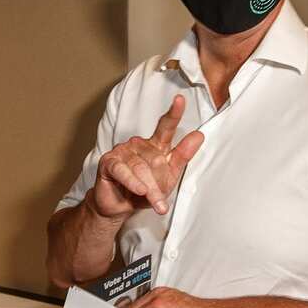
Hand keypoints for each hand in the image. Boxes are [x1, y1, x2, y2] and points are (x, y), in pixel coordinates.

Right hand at [90, 95, 203, 218]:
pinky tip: (139, 190)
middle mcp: (139, 144)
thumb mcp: (169, 176)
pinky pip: (123, 171)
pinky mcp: (108, 161)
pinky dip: (132, 182)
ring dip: (149, 188)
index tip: (180, 100)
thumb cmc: (144, 190)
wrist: (119, 207)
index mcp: (155, 145)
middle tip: (160, 199)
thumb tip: (199, 136)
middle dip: (159, 183)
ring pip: (141, 168)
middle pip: (156, 160)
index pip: (166, 127)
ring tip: (153, 202)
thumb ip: (182, 156)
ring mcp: (122, 150)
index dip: (173, 113)